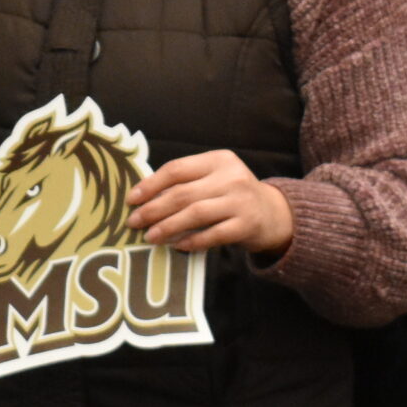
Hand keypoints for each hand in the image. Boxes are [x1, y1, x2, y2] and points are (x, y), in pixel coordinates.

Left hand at [125, 150, 293, 255]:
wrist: (275, 214)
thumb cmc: (232, 196)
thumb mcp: (214, 179)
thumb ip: (186, 183)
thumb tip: (142, 199)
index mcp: (218, 160)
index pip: (177, 169)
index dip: (150, 185)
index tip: (131, 199)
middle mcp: (231, 177)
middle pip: (183, 193)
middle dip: (153, 209)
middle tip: (134, 222)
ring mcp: (241, 201)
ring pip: (195, 214)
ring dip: (168, 226)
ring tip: (150, 237)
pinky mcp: (247, 225)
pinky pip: (213, 234)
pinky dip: (192, 241)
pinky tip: (177, 245)